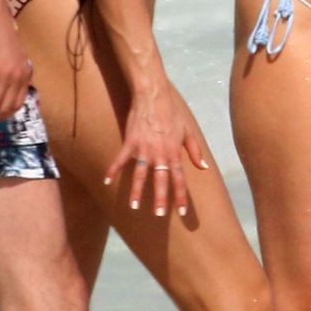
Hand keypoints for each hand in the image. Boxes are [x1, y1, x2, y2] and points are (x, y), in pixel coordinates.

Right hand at [103, 78, 210, 217]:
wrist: (153, 96)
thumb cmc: (172, 113)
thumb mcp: (188, 131)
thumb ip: (195, 151)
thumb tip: (204, 167)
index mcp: (174, 153)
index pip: (179, 179)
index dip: (180, 196)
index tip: (181, 212)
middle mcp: (159, 154)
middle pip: (160, 181)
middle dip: (160, 199)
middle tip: (158, 215)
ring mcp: (143, 150)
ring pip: (140, 175)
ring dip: (137, 191)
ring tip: (134, 206)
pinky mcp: (130, 143)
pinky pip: (120, 160)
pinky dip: (113, 170)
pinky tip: (107, 181)